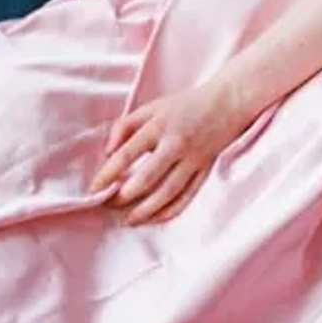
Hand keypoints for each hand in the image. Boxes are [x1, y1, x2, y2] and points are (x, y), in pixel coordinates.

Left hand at [93, 79, 253, 224]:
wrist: (227, 103)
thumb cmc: (185, 105)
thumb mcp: (151, 107)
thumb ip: (125, 126)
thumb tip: (108, 151)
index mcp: (158, 126)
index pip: (127, 154)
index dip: (108, 174)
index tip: (93, 189)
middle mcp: (175, 144)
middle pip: (147, 177)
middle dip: (124, 196)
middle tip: (108, 205)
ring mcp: (193, 160)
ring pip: (167, 193)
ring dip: (145, 210)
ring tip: (127, 220)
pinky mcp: (205, 171)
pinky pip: (186, 197)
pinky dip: (169, 212)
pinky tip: (154, 219)